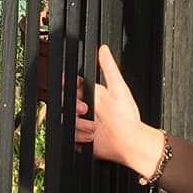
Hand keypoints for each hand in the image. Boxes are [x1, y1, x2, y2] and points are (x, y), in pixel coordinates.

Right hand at [75, 45, 163, 174]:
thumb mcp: (119, 89)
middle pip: (64, 102)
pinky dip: (78, 137)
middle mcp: (85, 106)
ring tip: (94, 128)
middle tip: (86, 110)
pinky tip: (91, 137)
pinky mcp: (79, 136)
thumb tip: (103, 49)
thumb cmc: (128, 117)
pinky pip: (68, 134)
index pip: (71, 85)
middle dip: (73, 107)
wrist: (128, 143)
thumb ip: (109, 69)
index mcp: (92, 93)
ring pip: (65, 119)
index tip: (77, 92)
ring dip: (78, 125)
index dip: (69, 87)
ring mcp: (81, 122)